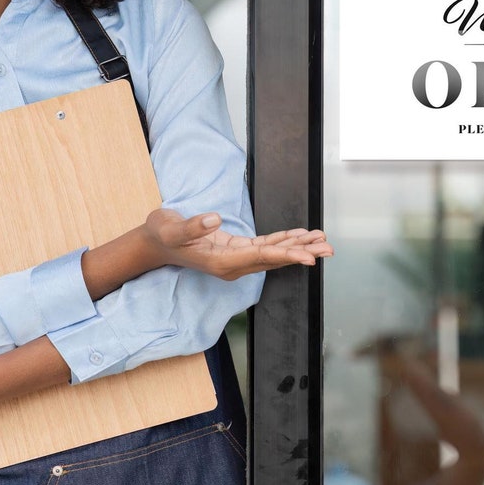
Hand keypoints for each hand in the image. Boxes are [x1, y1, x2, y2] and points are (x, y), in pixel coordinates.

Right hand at [144, 208, 332, 280]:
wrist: (154, 243)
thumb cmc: (162, 234)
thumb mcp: (170, 227)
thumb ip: (192, 226)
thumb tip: (214, 219)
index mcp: (221, 262)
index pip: (260, 257)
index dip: (285, 254)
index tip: (308, 256)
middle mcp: (233, 265)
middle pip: (274, 259)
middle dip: (303, 253)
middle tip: (329, 249)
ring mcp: (236, 260)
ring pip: (274, 254)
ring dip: (300, 248)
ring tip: (324, 242)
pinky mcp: (237, 251)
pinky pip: (267, 247)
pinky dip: (285, 241)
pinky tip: (302, 236)